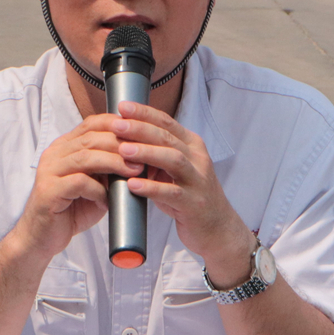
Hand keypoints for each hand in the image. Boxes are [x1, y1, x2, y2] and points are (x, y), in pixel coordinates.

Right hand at [12, 115, 144, 260]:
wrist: (41, 238)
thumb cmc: (71, 211)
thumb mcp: (96, 186)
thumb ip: (110, 171)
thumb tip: (142, 161)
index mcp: (65, 147)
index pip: (91, 124)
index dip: (117, 125)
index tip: (141, 134)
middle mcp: (54, 154)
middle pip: (91, 138)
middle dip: (121, 145)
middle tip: (144, 155)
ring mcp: (49, 171)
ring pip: (86, 157)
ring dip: (114, 163)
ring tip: (134, 172)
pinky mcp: (48, 191)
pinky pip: (79, 182)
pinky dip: (98, 190)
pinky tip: (108, 200)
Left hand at [112, 102, 255, 286]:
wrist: (217, 228)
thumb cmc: (188, 196)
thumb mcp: (173, 170)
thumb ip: (155, 154)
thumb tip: (122, 138)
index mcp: (191, 146)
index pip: (166, 122)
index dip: (144, 113)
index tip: (122, 106)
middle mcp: (197, 159)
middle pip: (168, 137)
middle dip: (140, 129)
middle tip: (117, 125)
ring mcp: (198, 181)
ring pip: (173, 159)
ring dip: (146, 153)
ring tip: (123, 150)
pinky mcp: (194, 204)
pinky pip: (172, 193)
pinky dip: (151, 188)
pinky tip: (133, 184)